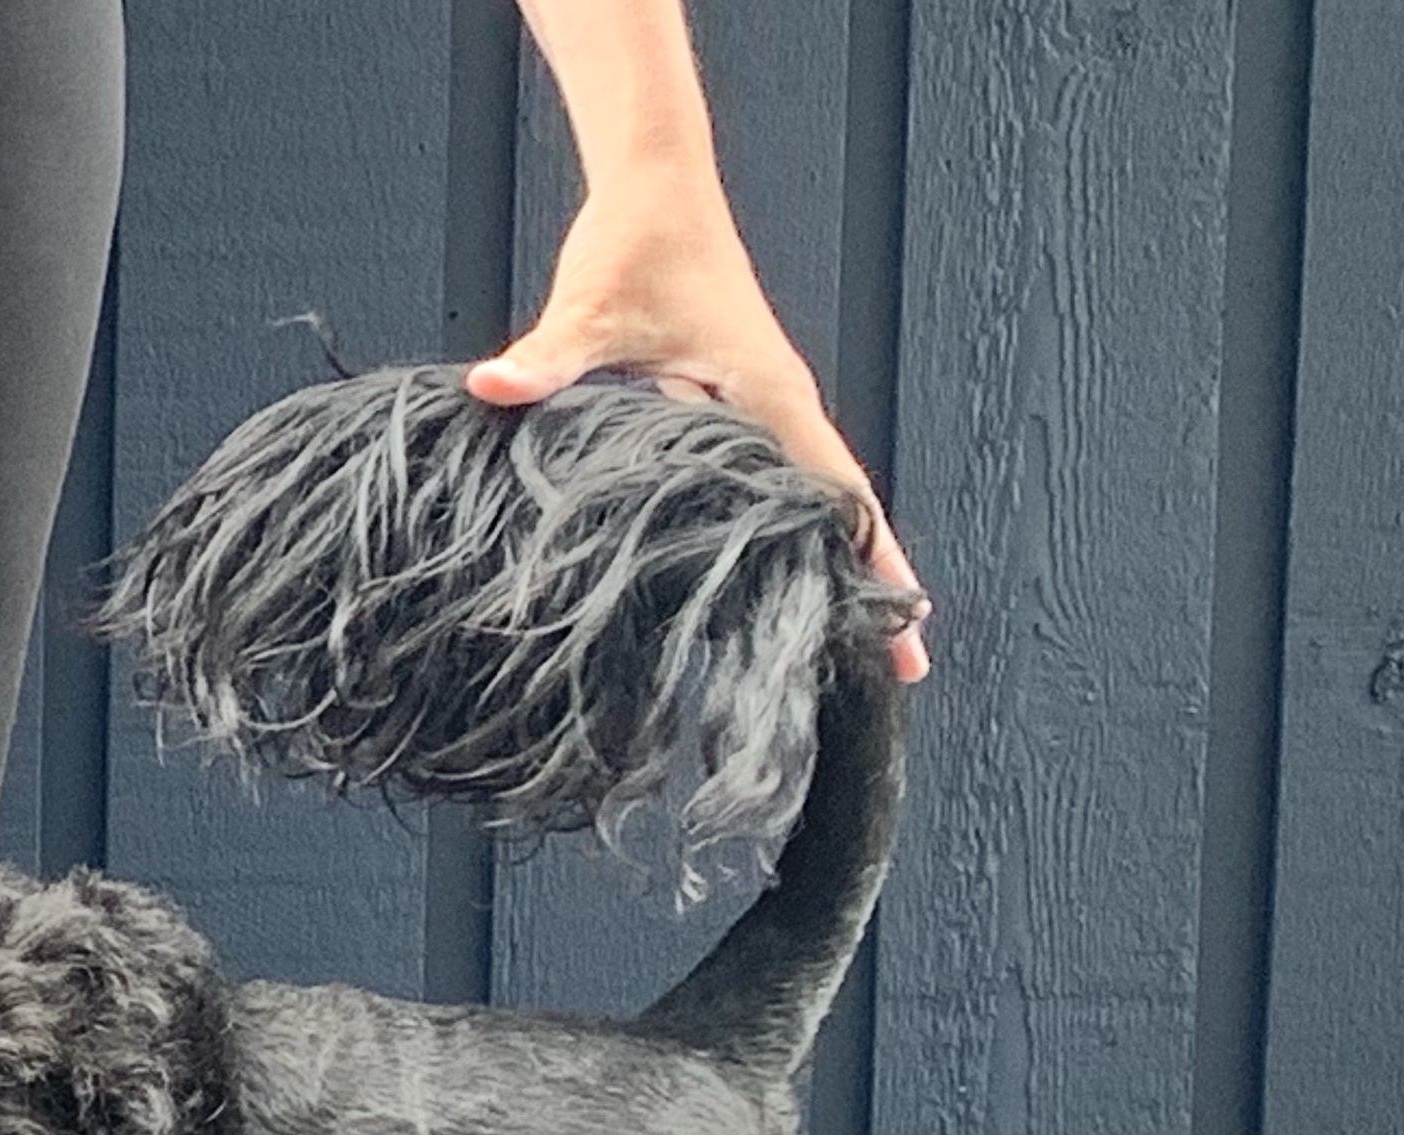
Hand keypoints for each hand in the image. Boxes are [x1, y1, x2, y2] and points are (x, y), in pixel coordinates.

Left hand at [467, 181, 929, 682]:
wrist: (654, 189)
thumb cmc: (634, 243)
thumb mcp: (591, 307)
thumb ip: (547, 357)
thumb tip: (491, 385)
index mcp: (769, 398)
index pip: (842, 494)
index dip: (877, 567)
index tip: (911, 640)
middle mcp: (781, 408)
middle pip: (845, 511)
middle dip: (872, 587)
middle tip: (899, 676)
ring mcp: (762, 411)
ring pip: (814, 499)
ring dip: (837, 563)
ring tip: (849, 651)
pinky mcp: (735, 408)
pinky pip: (775, 483)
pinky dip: (790, 532)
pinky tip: (781, 583)